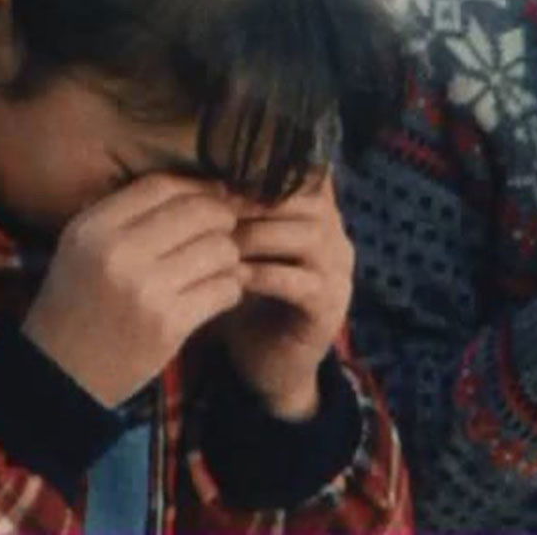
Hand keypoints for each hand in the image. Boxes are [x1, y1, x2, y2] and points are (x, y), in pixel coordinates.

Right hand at [23, 176, 244, 407]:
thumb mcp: (82, 248)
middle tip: (224, 233)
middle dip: (224, 219)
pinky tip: (214, 295)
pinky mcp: (169, 324)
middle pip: (200, 212)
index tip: (215, 196)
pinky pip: (225, 289)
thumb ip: (130, 215)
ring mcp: (145, 290)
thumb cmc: (77, 305)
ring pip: (221, 249)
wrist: (61, 377)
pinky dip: (229, 290)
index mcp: (93, 228)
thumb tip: (200, 188)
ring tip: (216, 268)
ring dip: (228, 258)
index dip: (198, 187)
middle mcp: (118, 253)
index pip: (162, 185)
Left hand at [223, 174, 353, 420]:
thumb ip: (236, 213)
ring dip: (257, 236)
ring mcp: (338, 274)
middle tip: (214, 209)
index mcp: (319, 216)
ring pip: (308, 236)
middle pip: (308, 199)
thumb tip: (198, 172)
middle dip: (256, 201)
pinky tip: (231, 278)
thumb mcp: (244, 249)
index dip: (265, 171)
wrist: (270, 364)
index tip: (220, 178)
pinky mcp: (328, 308)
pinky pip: (299, 282)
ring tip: (219, 244)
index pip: (306, 173)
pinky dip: (262, 275)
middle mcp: (336, 238)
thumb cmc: (249, 299)